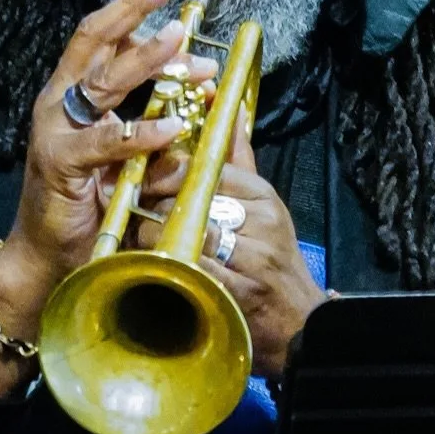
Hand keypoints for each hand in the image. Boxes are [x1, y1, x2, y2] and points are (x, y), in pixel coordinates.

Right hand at [0, 0, 214, 394]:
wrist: (48, 253)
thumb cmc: (89, 199)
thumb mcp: (128, 151)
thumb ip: (154, 119)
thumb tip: (200, 92)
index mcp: (72, 91)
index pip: (101, 36)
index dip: (132, 7)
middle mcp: (59, 101)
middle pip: (95, 40)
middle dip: (133, 8)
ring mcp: (56, 129)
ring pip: (104, 82)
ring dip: (146, 60)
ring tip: (183, 45)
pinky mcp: (61, 163)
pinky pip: (106, 140)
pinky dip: (141, 132)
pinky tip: (172, 127)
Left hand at [138, 120, 326, 378]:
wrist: (300, 323)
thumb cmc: (275, 260)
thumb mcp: (264, 206)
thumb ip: (239, 160)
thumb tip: (230, 110)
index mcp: (263, 196)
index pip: (208, 168)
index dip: (169, 171)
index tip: (146, 177)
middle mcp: (260, 222)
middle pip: (193, 198)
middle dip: (156, 203)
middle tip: (134, 207)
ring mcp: (251, 258)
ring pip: (187, 232)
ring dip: (154, 234)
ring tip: (139, 236)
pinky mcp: (237, 291)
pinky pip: (189, 268)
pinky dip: (165, 264)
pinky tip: (152, 264)